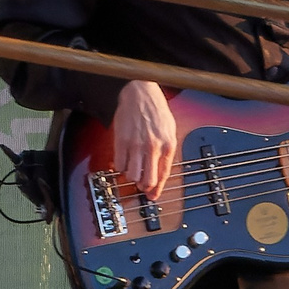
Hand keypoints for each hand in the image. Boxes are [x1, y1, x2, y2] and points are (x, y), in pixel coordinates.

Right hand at [111, 80, 180, 200]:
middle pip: (147, 179)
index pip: (163, 175)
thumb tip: (160, 172)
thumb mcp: (169, 130)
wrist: (140, 92)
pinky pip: (119, 164)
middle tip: (141, 185)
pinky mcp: (121, 141)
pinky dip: (120, 167)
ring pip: (132, 175)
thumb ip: (166, 151)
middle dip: (144, 186)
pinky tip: (123, 161)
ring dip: (131, 176)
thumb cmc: (155, 110)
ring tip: (132, 170)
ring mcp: (136, 144)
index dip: (157, 188)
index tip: (152, 196)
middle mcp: (153, 146)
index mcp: (167, 144)